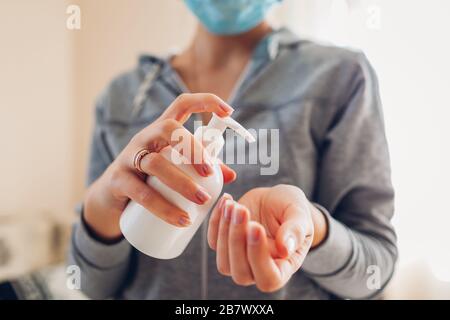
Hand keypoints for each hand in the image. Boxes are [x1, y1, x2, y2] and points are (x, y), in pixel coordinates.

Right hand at [84, 93, 235, 240]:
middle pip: (169, 128)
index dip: (206, 101)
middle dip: (193, 147)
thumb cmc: (148, 178)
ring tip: (202, 201)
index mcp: (162, 131)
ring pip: (155, 163)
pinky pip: (141, 193)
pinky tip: (181, 220)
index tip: (229, 110)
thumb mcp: (173, 169)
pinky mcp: (118, 180)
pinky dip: (163, 208)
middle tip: (210, 172)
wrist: (109, 197)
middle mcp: (145, 138)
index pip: (182, 105)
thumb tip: (231, 175)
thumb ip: (200, 169)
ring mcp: (128, 157)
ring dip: (182, 183)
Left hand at [208, 184, 326, 291]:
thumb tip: (285, 249)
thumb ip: (295, 230)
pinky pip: (213, 241)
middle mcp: (259, 269)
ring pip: (224, 261)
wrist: (276, 200)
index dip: (259, 258)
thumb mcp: (299, 214)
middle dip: (237, 240)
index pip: (269, 279)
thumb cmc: (292, 209)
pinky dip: (215, 221)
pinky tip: (226, 201)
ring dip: (224, 231)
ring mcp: (240, 259)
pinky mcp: (226, 245)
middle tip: (241, 210)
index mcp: (283, 267)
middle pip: (241, 273)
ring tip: (232, 204)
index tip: (256, 227)